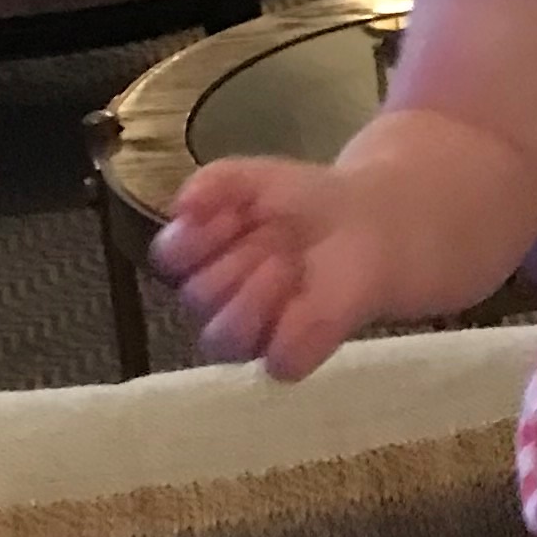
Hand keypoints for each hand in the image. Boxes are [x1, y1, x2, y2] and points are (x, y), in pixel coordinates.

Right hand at [155, 157, 389, 382]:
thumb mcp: (259, 176)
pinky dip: (296, 327)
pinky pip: (277, 360)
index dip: (199, 236)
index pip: (170, 256)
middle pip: (197, 296)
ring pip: (223, 338)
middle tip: (277, 239)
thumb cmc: (305, 200)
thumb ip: (216, 181)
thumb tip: (182, 204)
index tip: (234, 214)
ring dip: (257, 297)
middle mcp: (216, 295)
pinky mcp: (289, 354)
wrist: (366, 218)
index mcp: (199, 252)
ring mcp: (250, 329)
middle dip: (237, 262)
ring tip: (291, 266)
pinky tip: (315, 295)